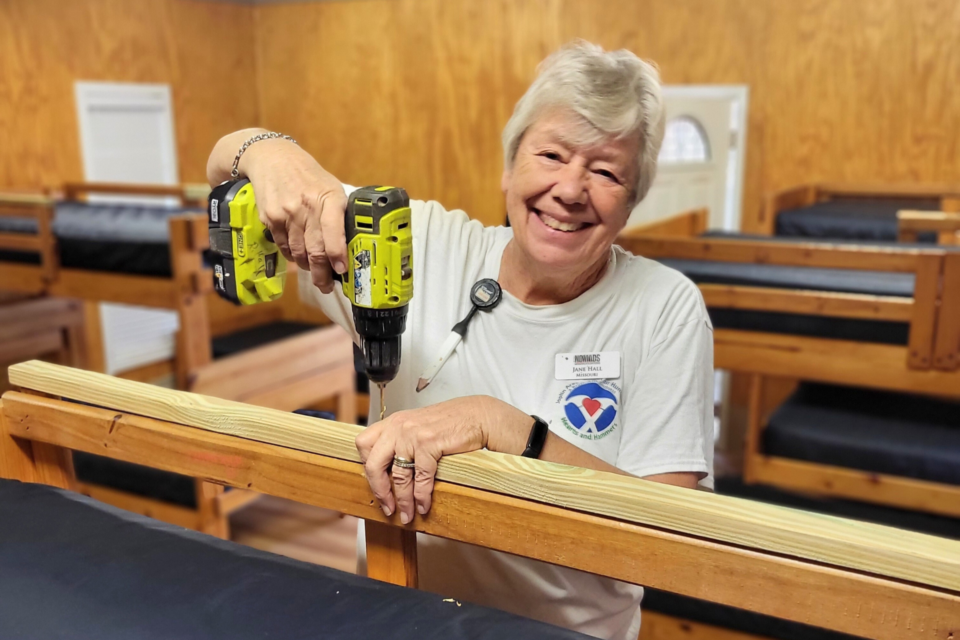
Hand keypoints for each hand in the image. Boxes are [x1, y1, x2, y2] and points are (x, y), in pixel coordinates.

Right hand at [208, 130, 348, 292]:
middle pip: (315, 249)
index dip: (337, 254)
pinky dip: (293, 255)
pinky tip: (299, 256)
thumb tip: (353, 244)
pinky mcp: (270, 218)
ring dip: (308, 267)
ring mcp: (285, 214)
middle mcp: (306, 206)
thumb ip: (339, 212)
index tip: (342, 269)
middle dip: (322, 273)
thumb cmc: (307, 175)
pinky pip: (284, 246)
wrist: (271, 158)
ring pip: (298, 252)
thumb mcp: (330, 186)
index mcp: (328, 197)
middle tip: (327, 286)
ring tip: (315, 274)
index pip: (333, 230)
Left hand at [355, 396, 530, 523]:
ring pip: (398, 475)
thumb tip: (390, 472)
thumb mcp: (418, 426)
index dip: (367, 469)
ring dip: (403, 500)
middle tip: (387, 507)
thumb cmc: (450, 423)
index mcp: (392, 422)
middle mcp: (398, 426)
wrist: (477, 415)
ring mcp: (412, 434)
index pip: (363, 445)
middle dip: (379, 491)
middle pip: (373, 464)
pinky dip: (421, 495)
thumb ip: (401, 442)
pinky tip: (424, 504)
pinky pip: (420, 477)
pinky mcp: (429, 443)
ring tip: (407, 514)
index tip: (376, 486)